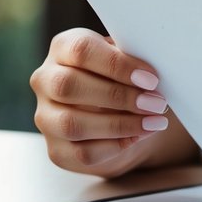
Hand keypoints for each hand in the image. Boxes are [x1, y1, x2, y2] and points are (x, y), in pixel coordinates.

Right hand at [30, 28, 182, 176]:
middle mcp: (46, 80)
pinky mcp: (56, 149)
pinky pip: (82, 153)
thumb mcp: (127, 61)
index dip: (118, 65)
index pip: (81, 50)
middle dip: (119, 96)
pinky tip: (139, 136)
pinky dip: (116, 146)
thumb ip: (134, 60)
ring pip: (72, 124)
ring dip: (120, 125)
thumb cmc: (123, 79)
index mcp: (63, 48)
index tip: (151, 79)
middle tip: (156, 102)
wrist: (115, 114)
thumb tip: (154, 71)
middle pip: (69, 86)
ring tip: (154, 122)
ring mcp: (46, 117)